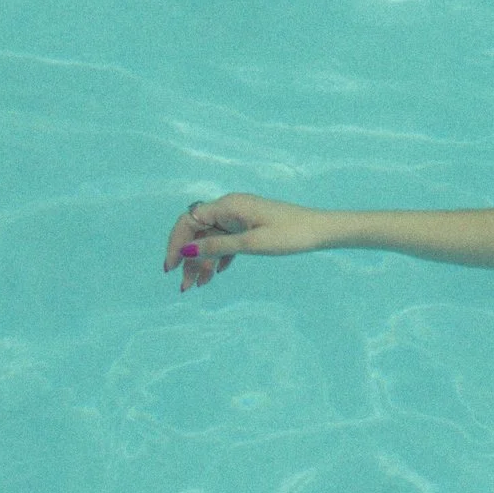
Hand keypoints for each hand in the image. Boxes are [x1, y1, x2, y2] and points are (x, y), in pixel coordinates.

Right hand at [164, 194, 324, 291]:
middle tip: (186, 286)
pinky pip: (227, 241)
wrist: (322, 231)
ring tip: (200, 286)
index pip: (189, 221)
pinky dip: (220, 257)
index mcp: (229, 205)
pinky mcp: (250, 226)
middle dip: (189, 259)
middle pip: (199, 233)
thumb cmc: (291, 234)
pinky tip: (218, 274)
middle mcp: (231, 208)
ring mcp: (241, 217)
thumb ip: (218, 246)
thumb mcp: (251, 244)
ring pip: (212, 239)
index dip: (176, 243)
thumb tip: (186, 251)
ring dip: (204, 262)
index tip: (171, 268)